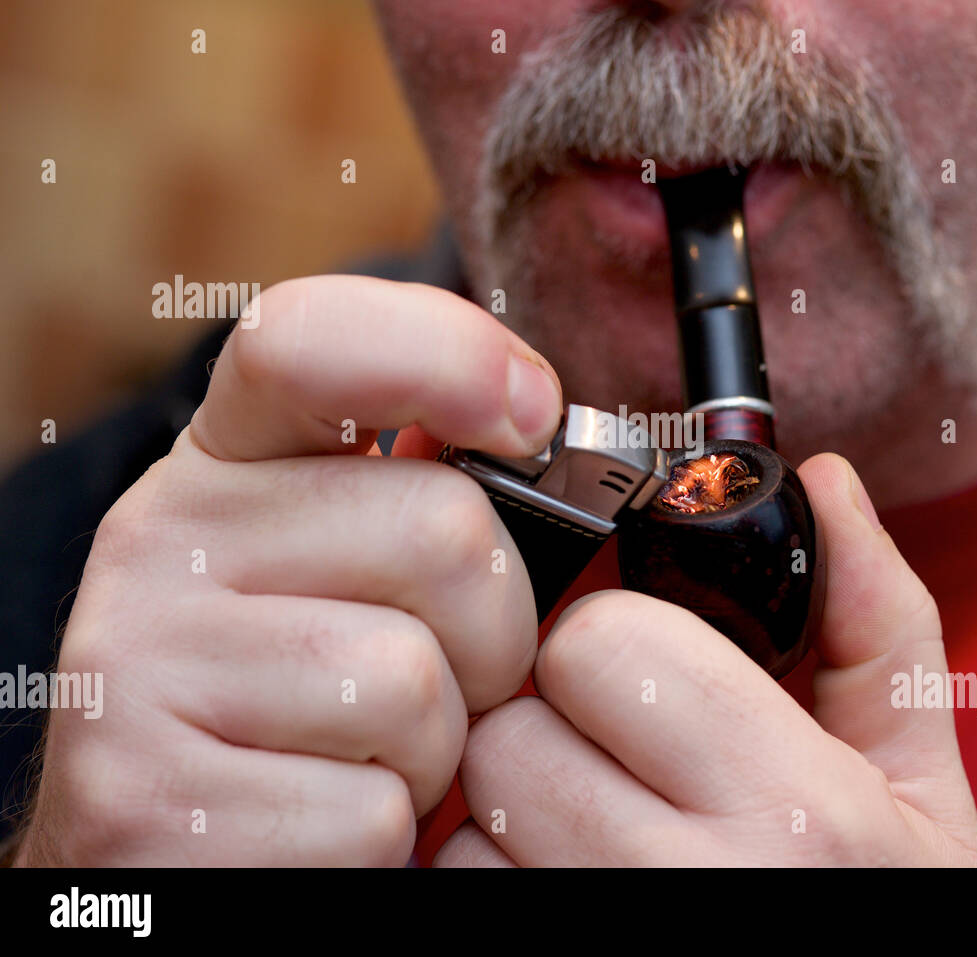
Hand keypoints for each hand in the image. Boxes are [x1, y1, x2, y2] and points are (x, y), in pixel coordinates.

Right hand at [16, 276, 561, 865]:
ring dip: (441, 747)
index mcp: (224, 465)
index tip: (530, 413)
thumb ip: (425, 492)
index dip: (449, 355)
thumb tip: (536, 423)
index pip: (313, 341)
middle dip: (495, 632)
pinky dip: (387, 834)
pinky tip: (329, 820)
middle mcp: (162, 543)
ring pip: (412, 681)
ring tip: (374, 754)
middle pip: (443, 530)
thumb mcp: (355, 570)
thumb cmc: (314, 701)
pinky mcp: (152, 803)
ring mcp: (139, 669)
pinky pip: (372, 808)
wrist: (186, 854)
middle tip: (444, 681)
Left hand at [436, 453, 976, 866]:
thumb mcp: (917, 787)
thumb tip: (826, 487)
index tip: (646, 678)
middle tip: (614, 756)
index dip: (613, 647)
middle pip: (508, 731)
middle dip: (550, 724)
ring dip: (506, 813)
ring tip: (593, 831)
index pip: (599, 647)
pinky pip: (447, 897)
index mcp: (793, 809)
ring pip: (458, 821)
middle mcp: (683, 891)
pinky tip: (560, 880)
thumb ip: (877, 626)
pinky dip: (488, 878)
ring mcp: (596, 943)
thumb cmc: (881, 914)